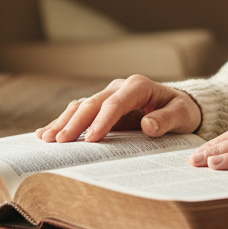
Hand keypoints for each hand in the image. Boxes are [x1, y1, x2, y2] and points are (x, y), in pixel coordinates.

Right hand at [35, 74, 201, 142]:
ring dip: (64, 122)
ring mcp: (108, 96)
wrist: (179, 106)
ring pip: (81, 106)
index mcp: (138, 86)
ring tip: (47, 139)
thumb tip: (147, 124)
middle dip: (76, 123)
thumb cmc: (182, 110)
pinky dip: (63, 122)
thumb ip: (167, 119)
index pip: (116, 103)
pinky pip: (79, 112)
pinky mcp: (102, 107)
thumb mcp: (182, 114)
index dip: (102, 121)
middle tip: (61, 142)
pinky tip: (45, 133)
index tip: (93, 139)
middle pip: (92, 103)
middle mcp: (119, 88)